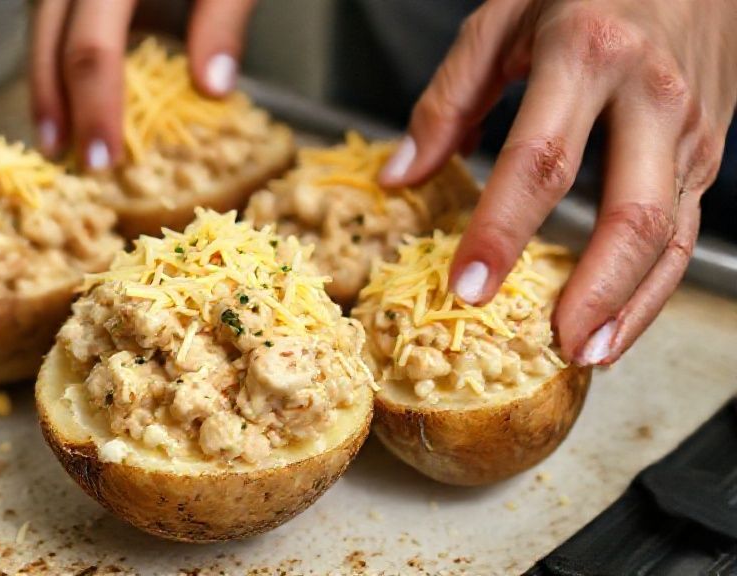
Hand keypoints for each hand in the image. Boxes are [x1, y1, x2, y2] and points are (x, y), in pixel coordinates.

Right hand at [30, 0, 256, 168]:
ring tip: (55, 139)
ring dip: (45, 85)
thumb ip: (223, 19)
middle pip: (49, 37)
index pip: (93, 48)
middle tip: (70, 162)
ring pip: (40, 26)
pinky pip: (54, 17)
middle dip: (55, 103)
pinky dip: (56, 60)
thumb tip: (212, 87)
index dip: (95, 107)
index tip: (104, 159)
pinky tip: (66, 98)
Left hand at [379, 0, 736, 365]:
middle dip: (587, 291)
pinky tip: (615, 320)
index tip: (466, 286)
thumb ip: (448, 99)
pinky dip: (652, 286)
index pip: (541, 160)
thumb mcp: (502, 18)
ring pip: (671, 236)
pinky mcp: (709, 148)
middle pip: (630, 215)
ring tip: (585, 354)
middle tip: (544, 344)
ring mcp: (691, 127)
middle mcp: (652, 94)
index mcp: (588, 53)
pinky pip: (687, 229)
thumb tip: (400, 176)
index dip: (503, 230)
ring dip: (630, 305)